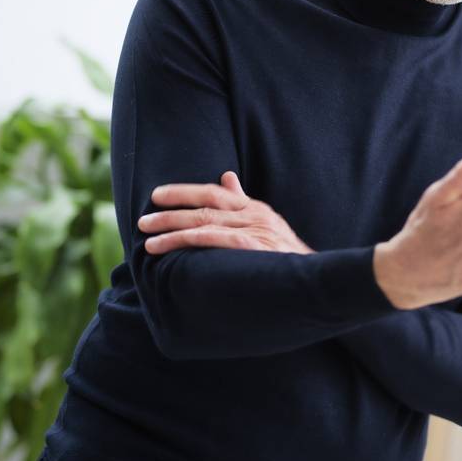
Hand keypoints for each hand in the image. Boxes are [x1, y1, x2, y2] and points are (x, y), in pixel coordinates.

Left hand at [139, 171, 313, 255]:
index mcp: (257, 209)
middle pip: (205, 203)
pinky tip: (166, 246)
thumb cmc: (288, 261)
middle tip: (144, 218)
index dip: (184, 191)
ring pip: (203, 222)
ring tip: (147, 236)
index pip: (216, 192)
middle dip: (171, 210)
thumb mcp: (269, 227)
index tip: (158, 195)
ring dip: (170, 228)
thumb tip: (227, 177)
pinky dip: (185, 240)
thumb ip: (244, 203)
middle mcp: (255, 215)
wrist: (317, 283)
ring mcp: (255, 230)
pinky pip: (211, 239)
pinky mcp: (252, 246)